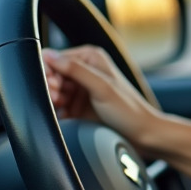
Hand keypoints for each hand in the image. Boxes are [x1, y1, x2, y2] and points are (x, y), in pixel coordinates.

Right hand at [42, 46, 161, 146]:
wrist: (142, 134)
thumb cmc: (128, 110)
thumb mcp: (102, 88)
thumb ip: (76, 70)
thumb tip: (49, 55)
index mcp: (90, 57)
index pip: (54, 58)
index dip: (48, 72)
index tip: (53, 88)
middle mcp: (84, 69)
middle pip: (50, 75)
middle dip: (50, 88)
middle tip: (59, 100)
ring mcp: (80, 88)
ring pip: (51, 91)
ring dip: (52, 100)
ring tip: (65, 109)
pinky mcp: (77, 105)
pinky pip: (56, 105)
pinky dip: (56, 110)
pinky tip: (65, 116)